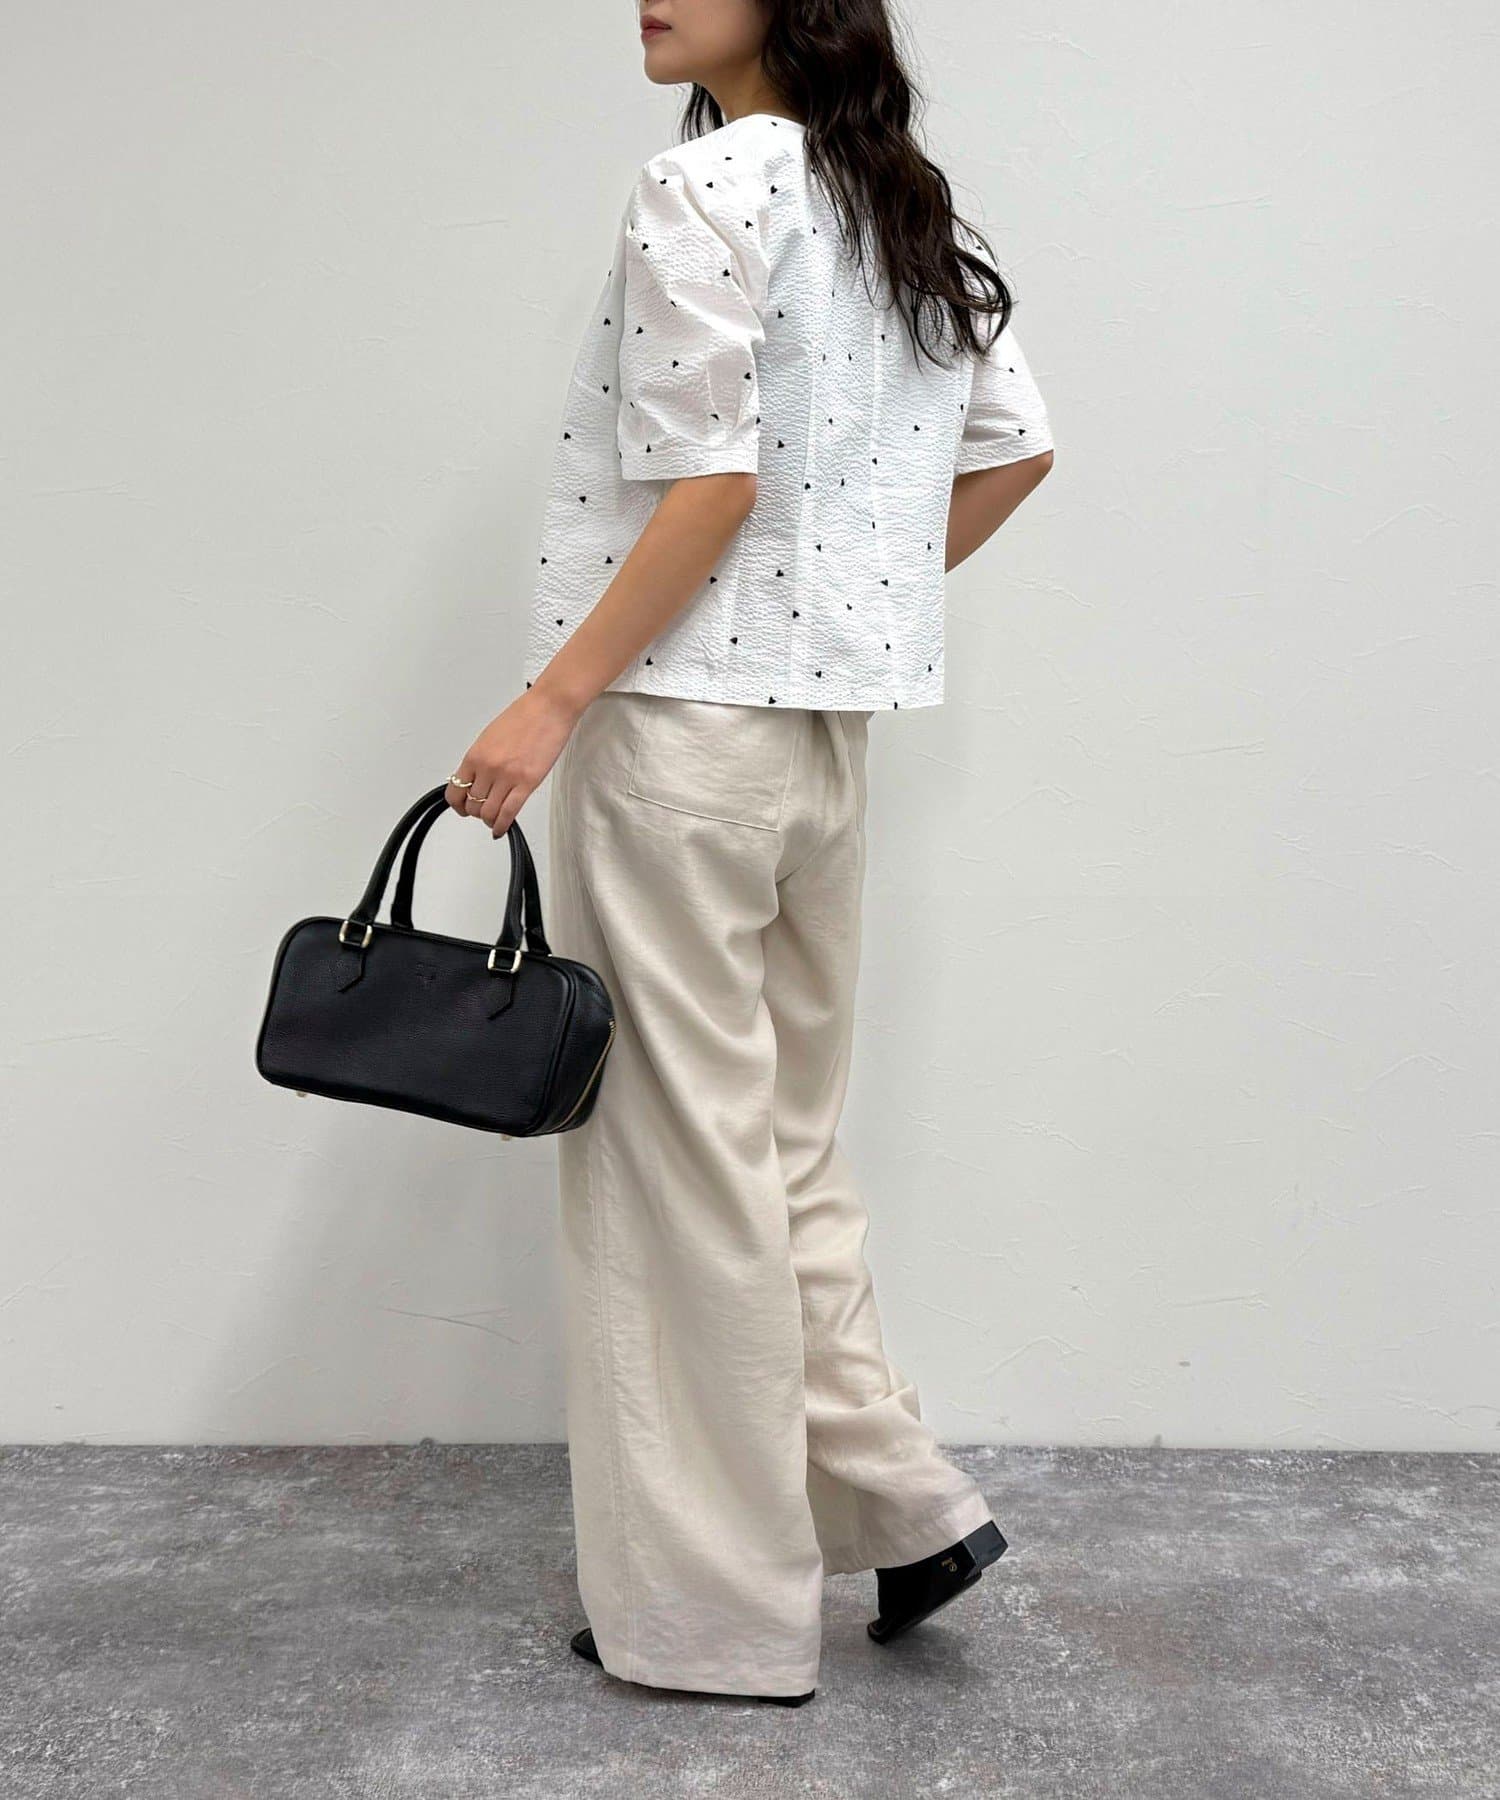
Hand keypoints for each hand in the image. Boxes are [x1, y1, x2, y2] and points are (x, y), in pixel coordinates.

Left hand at [447, 686, 580, 836]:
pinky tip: (501, 829)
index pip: (455, 791)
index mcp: (475, 755)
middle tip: (483, 812)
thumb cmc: (524, 716)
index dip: (457, 805)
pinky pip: (508, 813)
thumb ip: (481, 760)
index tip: (462, 808)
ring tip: (494, 820)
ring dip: (489, 820)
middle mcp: (487, 768)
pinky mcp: (527, 783)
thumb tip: (476, 780)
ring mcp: (507, 777)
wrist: (548, 708)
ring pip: (488, 813)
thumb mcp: (490, 737)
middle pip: (472, 805)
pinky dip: (502, 826)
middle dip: (476, 813)